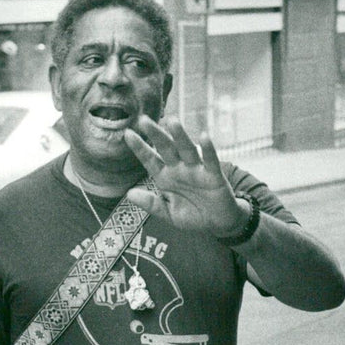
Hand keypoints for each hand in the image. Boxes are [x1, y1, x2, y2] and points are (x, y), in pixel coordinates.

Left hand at [124, 117, 244, 237]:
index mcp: (165, 177)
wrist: (217, 224)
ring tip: (172, 121)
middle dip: (156, 135)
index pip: (150, 160)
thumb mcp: (168, 213)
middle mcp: (179, 169)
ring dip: (180, 136)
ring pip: (187, 150)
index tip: (127, 134)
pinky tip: (204, 136)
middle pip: (166, 148)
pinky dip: (208, 149)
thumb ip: (150, 204)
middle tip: (144, 120)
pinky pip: (210, 161)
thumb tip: (129, 194)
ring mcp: (197, 170)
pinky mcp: (214, 176)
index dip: (140, 148)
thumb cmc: (192, 216)